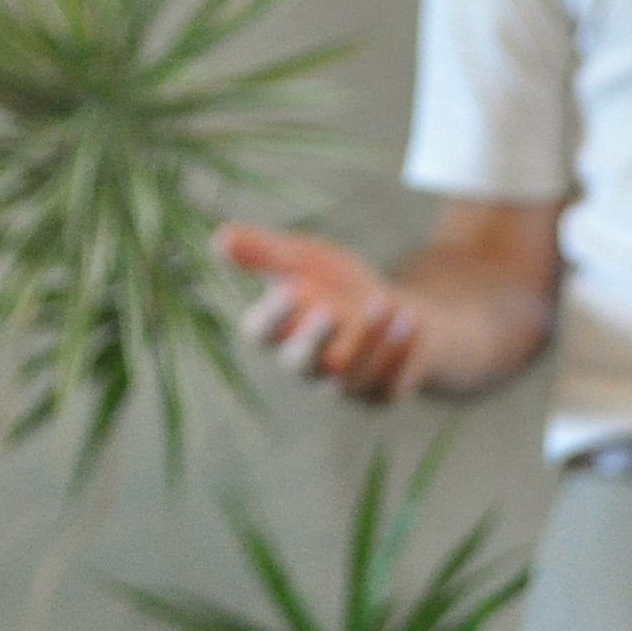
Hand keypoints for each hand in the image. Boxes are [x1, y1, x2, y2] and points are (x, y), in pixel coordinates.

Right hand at [218, 223, 427, 404]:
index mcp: (279, 334)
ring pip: (351, 377)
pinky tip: (410, 319)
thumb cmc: (337, 285)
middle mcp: (306, 366)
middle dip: (314, 341)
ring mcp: (345, 385)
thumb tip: (220, 237)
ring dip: (369, 340)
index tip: (290, 287)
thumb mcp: (303, 259)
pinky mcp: (382, 393)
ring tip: (384, 300)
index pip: (261, 334)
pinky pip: (389, 385)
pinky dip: (401, 354)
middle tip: (329, 311)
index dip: (272, 315)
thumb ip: (265, 252)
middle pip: (300, 365)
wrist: (394, 311)